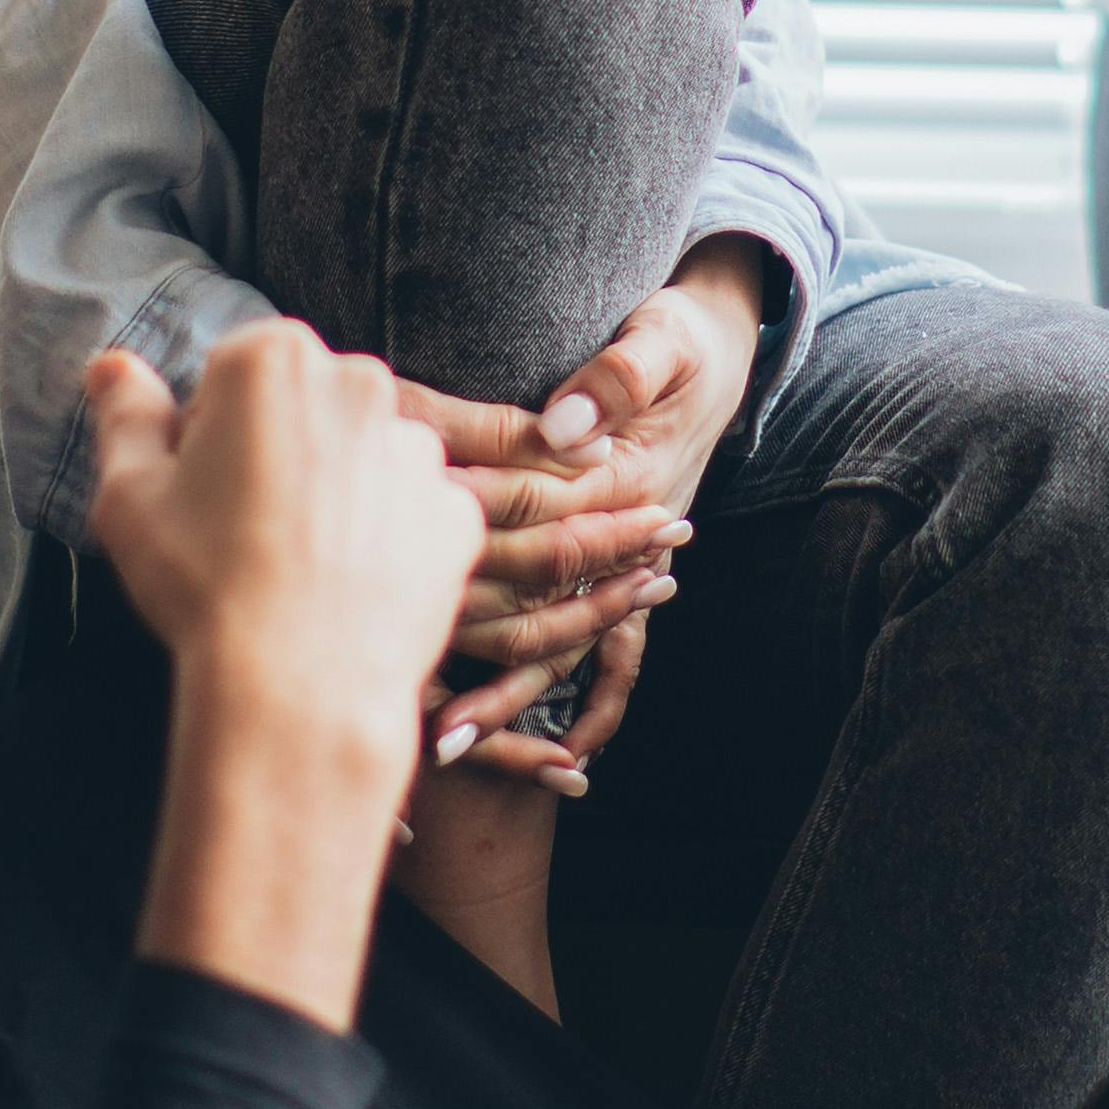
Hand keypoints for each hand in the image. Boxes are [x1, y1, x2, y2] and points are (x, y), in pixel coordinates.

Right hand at [87, 327, 476, 761]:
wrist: (299, 685)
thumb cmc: (205, 584)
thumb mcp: (129, 494)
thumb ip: (125, 415)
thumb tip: (113, 365)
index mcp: (274, 358)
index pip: (231, 375)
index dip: (206, 437)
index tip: (200, 494)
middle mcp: (361, 385)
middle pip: (304, 408)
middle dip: (275, 453)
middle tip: (241, 533)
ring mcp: (418, 451)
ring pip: (362, 458)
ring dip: (334, 494)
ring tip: (296, 568)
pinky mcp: (454, 514)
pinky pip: (410, 515)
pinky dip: (383, 542)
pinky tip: (346, 587)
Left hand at [395, 240, 771, 749]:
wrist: (724, 360)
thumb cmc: (682, 341)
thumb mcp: (666, 340)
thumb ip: (620, 376)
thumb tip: (561, 427)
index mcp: (621, 475)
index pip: (525, 509)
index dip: (454, 529)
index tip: (384, 560)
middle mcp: (619, 533)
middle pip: (529, 595)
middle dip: (465, 645)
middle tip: (397, 696)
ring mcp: (622, 564)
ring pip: (561, 641)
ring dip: (509, 699)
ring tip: (442, 749)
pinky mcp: (626, 576)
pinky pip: (617, 660)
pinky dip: (598, 710)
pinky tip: (566, 767)